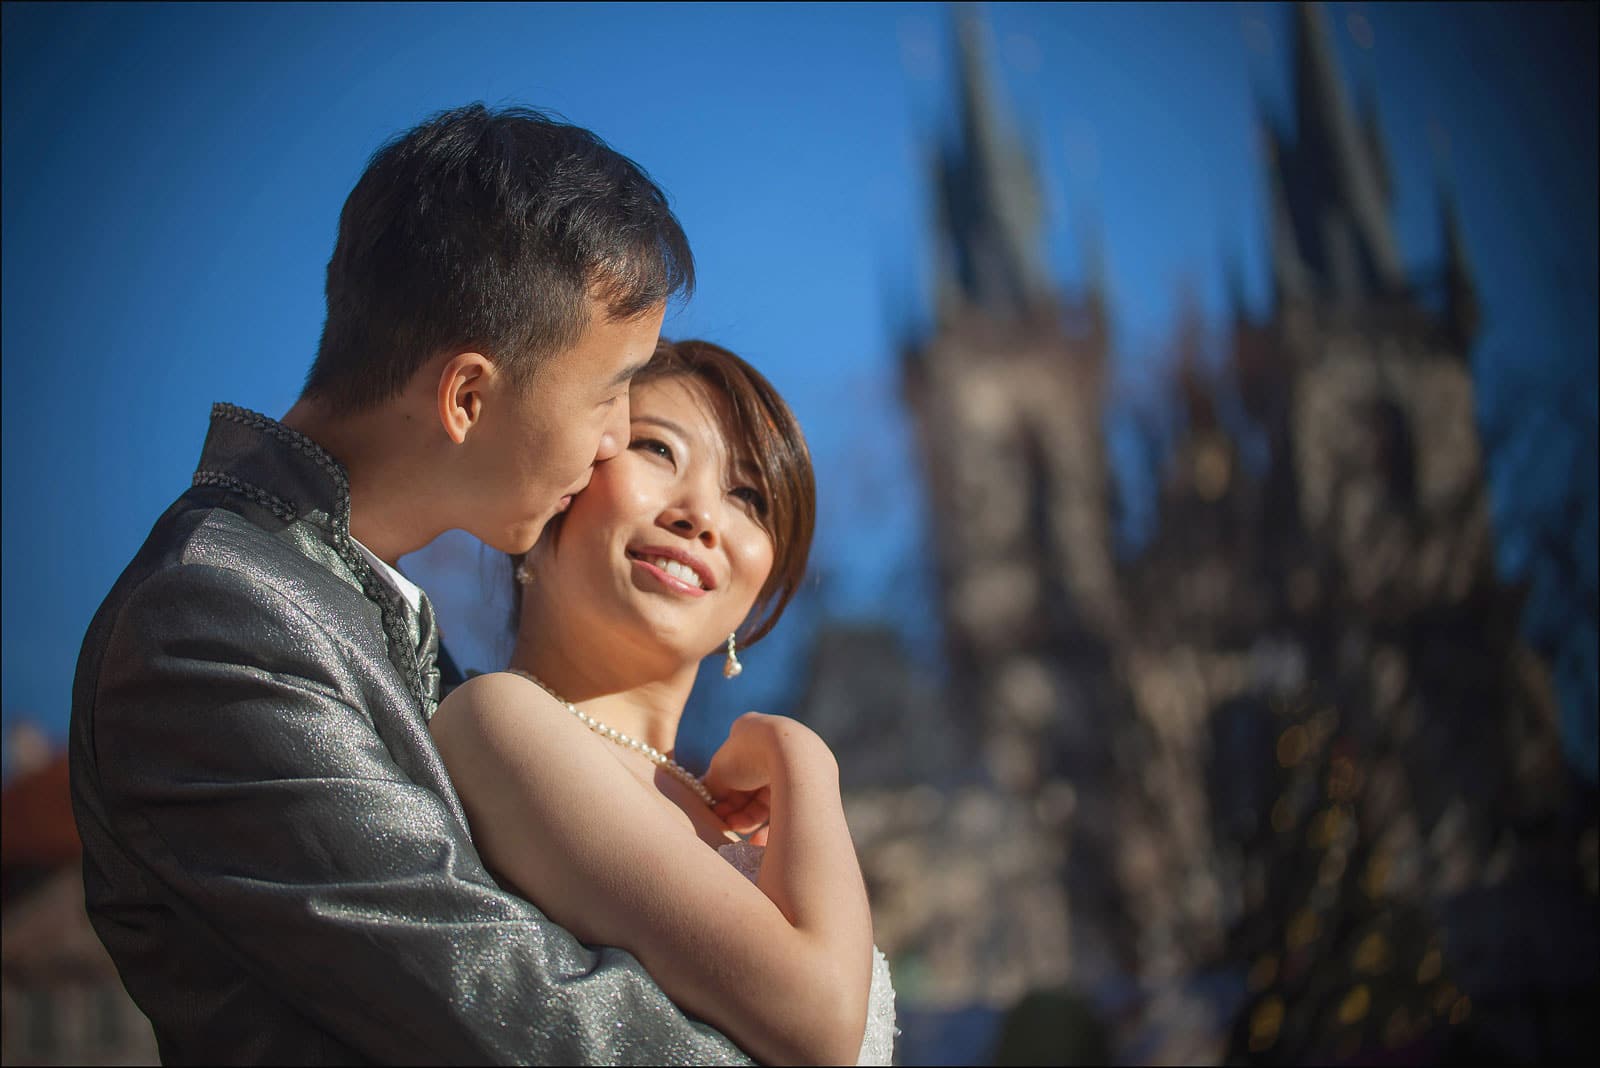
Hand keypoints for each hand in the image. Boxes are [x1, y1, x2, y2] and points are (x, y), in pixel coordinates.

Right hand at [704, 712, 820, 843]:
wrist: (795, 756)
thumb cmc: (751, 757)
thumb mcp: (720, 770)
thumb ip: (712, 786)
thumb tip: (712, 803)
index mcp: (751, 733)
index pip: (730, 769)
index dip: (721, 794)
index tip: (715, 812)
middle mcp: (773, 747)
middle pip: (749, 786)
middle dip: (735, 810)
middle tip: (726, 826)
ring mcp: (792, 765)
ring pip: (766, 801)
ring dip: (749, 821)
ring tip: (740, 835)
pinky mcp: (808, 785)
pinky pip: (785, 810)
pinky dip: (770, 827)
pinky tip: (757, 843)